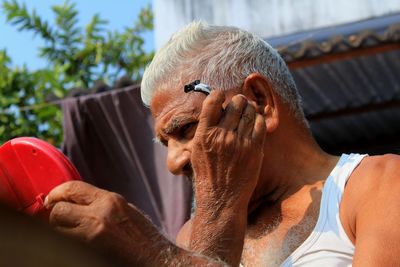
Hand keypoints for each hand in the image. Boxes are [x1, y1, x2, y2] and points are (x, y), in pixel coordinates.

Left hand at [45, 181, 171, 265]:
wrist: (155, 259)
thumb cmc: (143, 238)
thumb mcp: (125, 210)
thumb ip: (101, 203)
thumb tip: (75, 201)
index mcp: (110, 201)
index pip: (72, 188)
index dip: (57, 193)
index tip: (52, 200)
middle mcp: (100, 215)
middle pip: (59, 210)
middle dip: (55, 215)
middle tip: (59, 221)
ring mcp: (93, 236)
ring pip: (57, 229)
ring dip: (59, 231)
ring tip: (71, 234)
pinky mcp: (88, 253)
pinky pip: (66, 244)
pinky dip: (66, 243)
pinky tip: (77, 245)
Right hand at [191, 91, 265, 210]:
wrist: (222, 198)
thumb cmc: (208, 173)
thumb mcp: (197, 150)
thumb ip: (204, 129)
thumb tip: (215, 108)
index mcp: (204, 134)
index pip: (212, 101)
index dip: (218, 95)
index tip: (220, 96)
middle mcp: (222, 136)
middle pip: (236, 103)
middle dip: (238, 101)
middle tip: (238, 105)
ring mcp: (240, 142)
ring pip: (250, 111)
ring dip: (249, 109)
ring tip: (246, 114)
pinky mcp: (254, 149)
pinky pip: (261, 123)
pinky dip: (258, 120)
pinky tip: (254, 124)